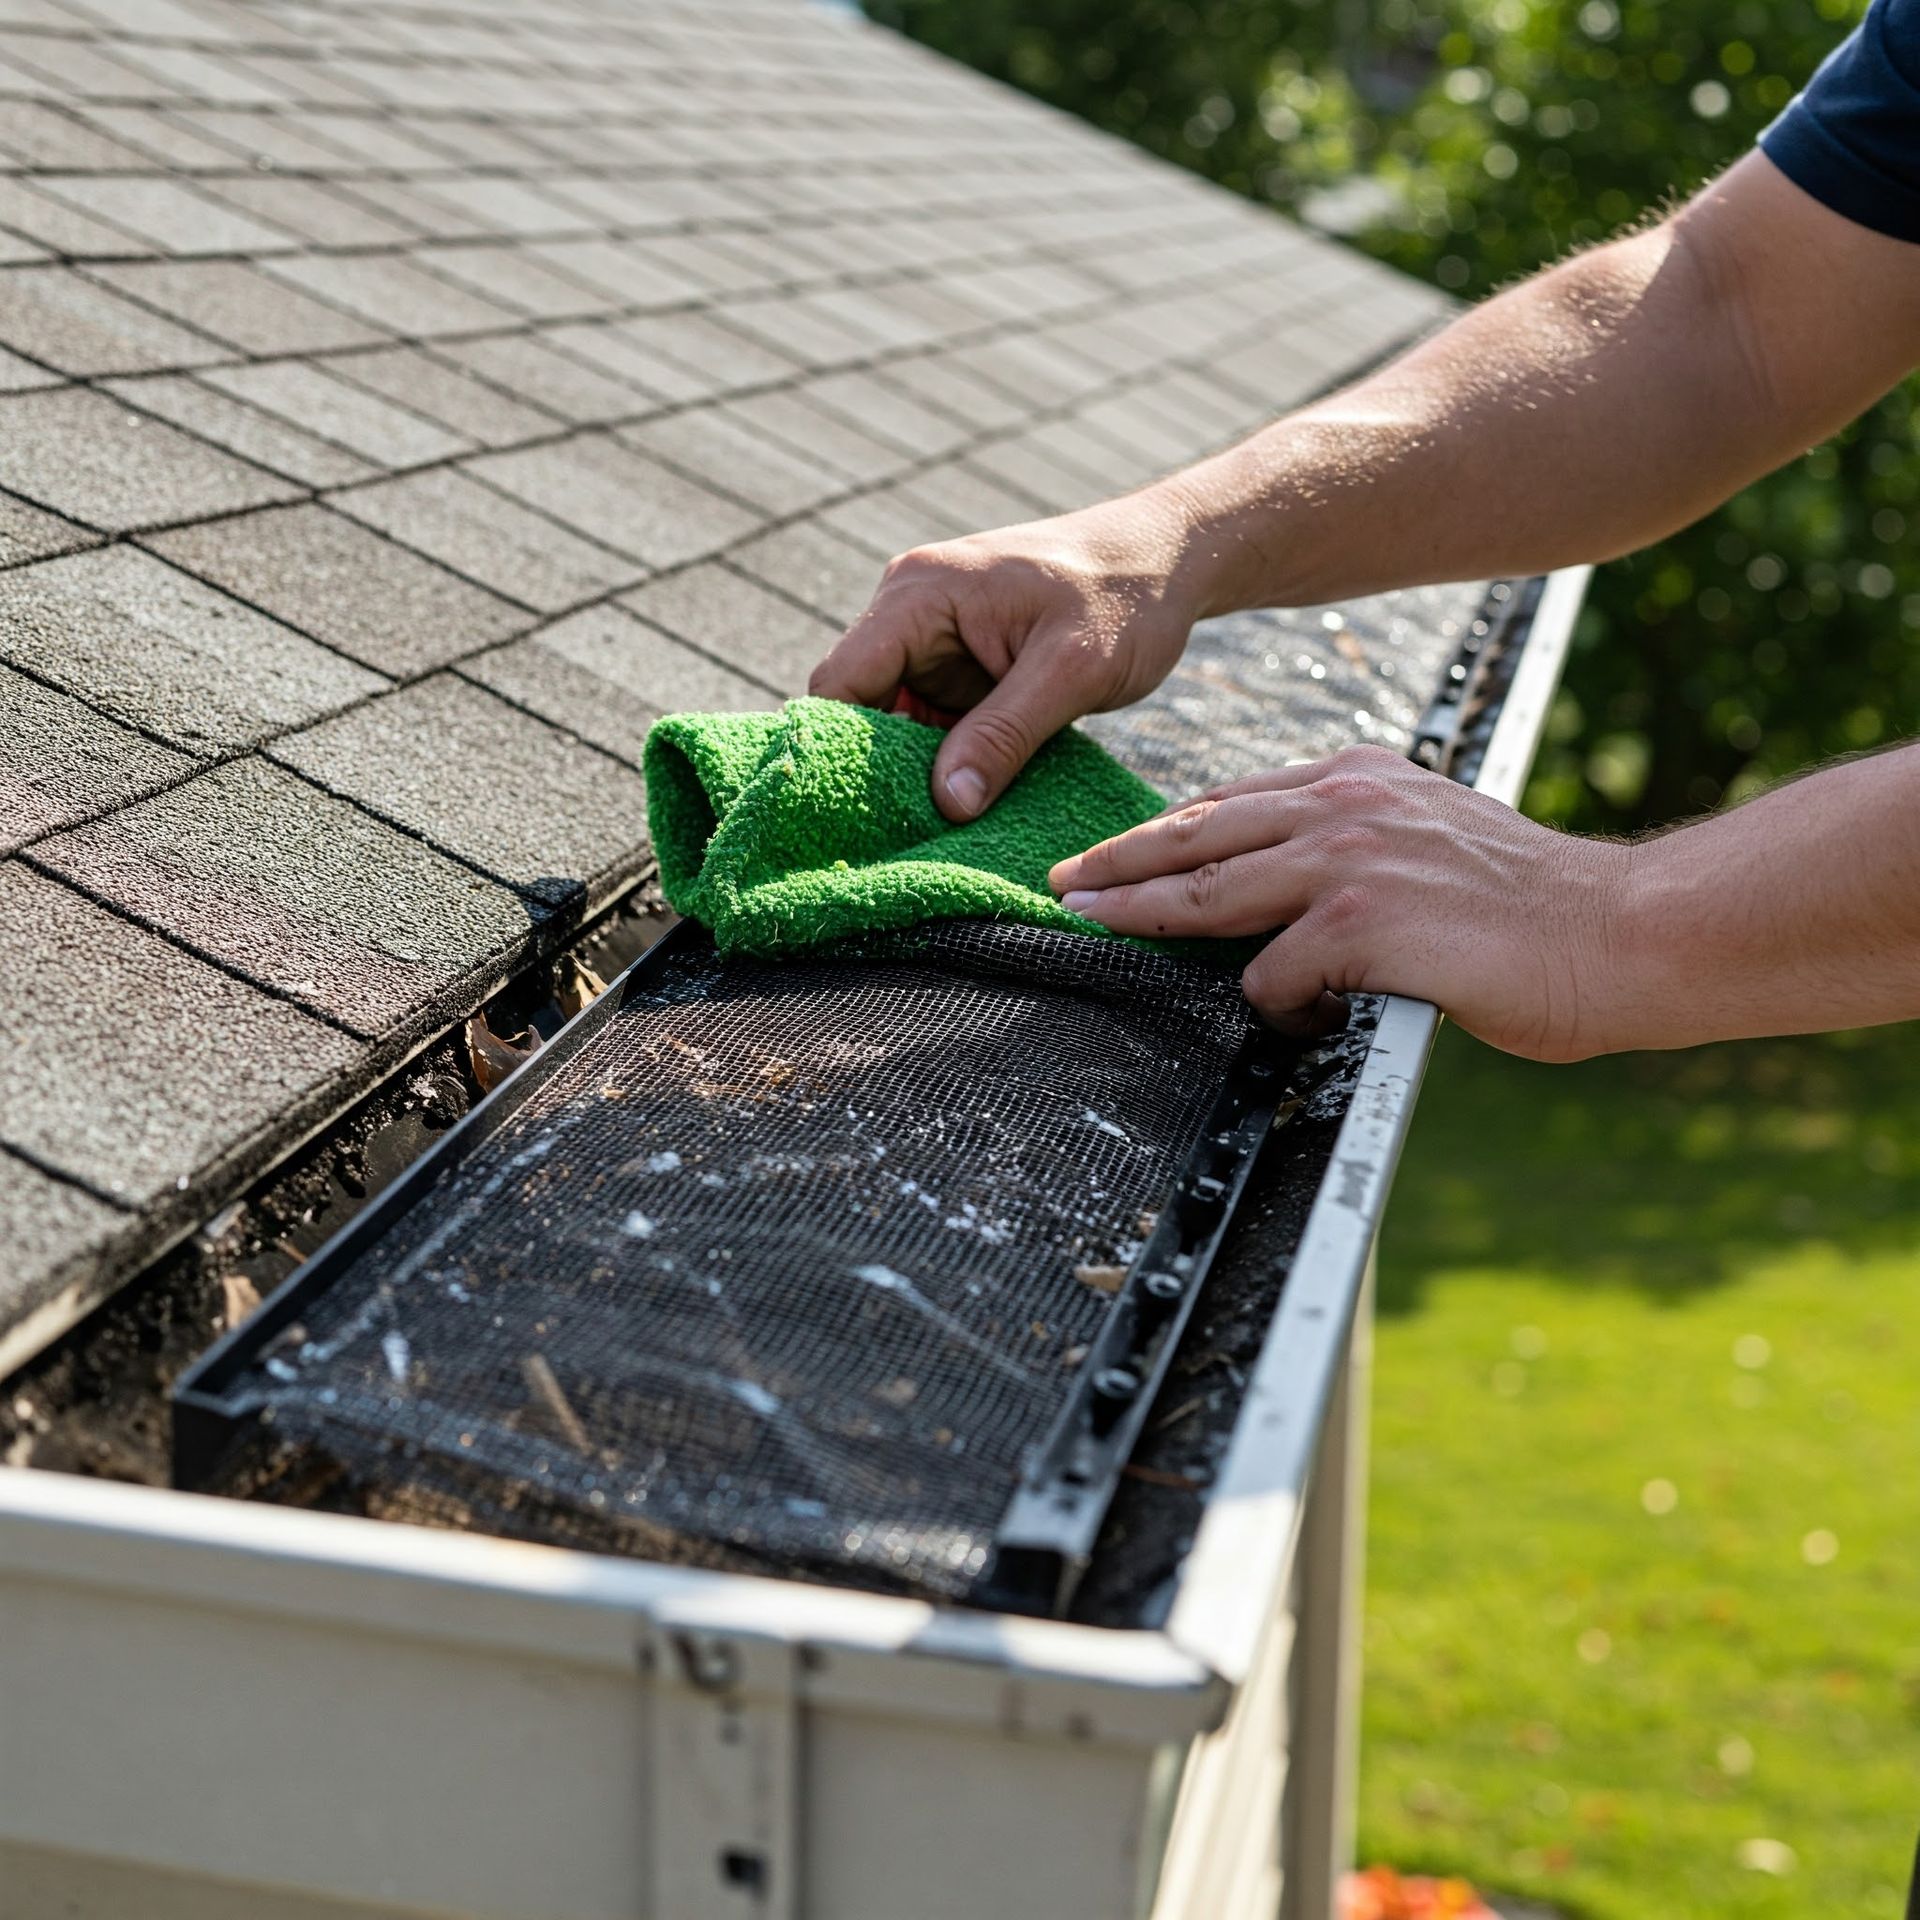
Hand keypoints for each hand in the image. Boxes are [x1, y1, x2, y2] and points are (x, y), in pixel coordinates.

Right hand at [809, 491, 1202, 820]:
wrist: (1170, 559)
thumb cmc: (1126, 597)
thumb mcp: (1070, 671)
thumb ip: (1003, 735)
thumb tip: (946, 805)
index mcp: (919, 596)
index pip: (840, 683)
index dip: (840, 750)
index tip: (858, 817)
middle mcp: (911, 613)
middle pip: (860, 709)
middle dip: (878, 771)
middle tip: (900, 840)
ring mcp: (935, 642)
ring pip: (895, 724)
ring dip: (916, 773)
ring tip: (934, 832)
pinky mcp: (961, 668)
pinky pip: (933, 726)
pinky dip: (946, 765)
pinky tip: (964, 806)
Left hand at [1047, 745, 1632, 1061]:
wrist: (1621, 931)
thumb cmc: (1529, 906)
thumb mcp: (1428, 837)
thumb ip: (1352, 845)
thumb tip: (1275, 886)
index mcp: (1359, 779)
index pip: (1229, 802)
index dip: (1160, 832)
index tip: (1110, 854)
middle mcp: (1345, 805)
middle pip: (1196, 834)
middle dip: (1118, 862)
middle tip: (1064, 884)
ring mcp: (1348, 860)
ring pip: (1209, 891)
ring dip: (1142, 914)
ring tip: (1095, 928)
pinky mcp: (1361, 924)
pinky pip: (1275, 977)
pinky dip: (1281, 1008)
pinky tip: (1317, 1020)